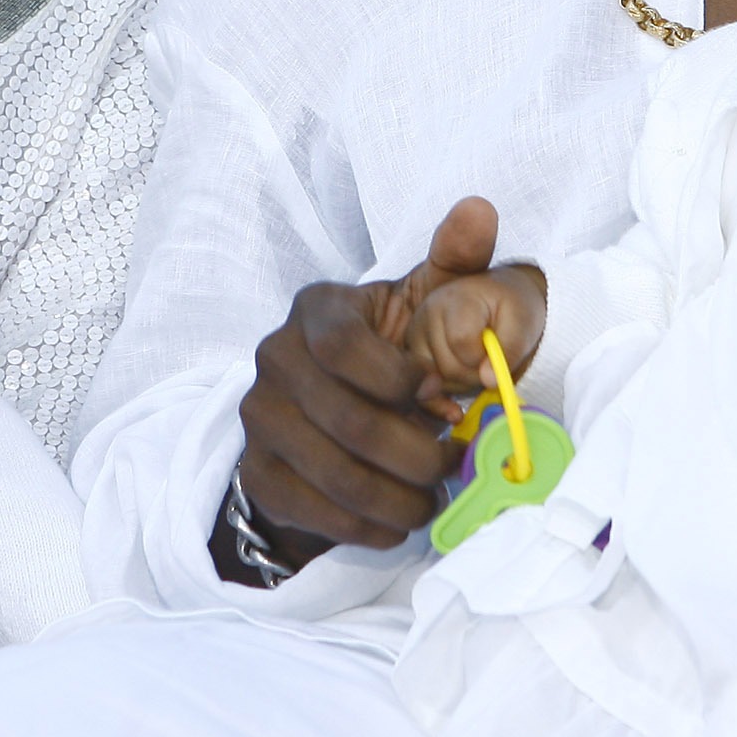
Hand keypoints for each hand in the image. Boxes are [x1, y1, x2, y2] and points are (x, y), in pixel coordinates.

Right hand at [230, 198, 501, 556]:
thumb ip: (459, 258)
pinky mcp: (257, 473)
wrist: (348, 412)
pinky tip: (395, 523)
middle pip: (348, 422)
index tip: (440, 397)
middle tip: (451, 466)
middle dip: (415, 455)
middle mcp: (274, 358)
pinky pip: (312, 512)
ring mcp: (259, 418)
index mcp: (316, 309)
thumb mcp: (432, 300)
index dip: (399, 382)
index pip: (344, 348)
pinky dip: (366, 527)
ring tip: (431, 500)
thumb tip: (479, 209)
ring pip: (335, 475)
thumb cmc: (402, 349)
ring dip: (398, 499)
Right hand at [403, 263, 547, 396]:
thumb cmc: (511, 307)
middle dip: (474, 376)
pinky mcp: (412, 354)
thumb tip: (488, 381)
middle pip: (448, 367)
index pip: (461, 342)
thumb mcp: (523, 321)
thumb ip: (509, 348)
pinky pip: (420, 390)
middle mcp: (427, 315)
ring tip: (477, 366)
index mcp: (455, 299)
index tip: (497, 354)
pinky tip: (455, 412)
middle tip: (490, 365)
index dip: (483, 359)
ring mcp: (415, 335)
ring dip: (460, 385)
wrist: (496, 299)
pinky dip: (438, 403)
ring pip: (434, 382)